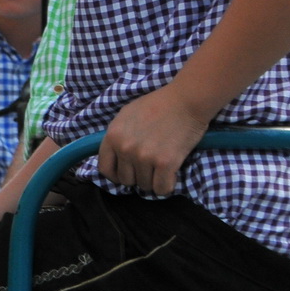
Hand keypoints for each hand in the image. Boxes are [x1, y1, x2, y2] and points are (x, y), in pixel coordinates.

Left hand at [97, 85, 211, 196]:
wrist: (185, 101)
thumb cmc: (157, 105)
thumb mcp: (125, 115)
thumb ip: (118, 136)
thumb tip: (116, 155)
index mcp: (112, 136)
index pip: (105, 168)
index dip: (116, 174)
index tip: (126, 173)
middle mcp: (125, 148)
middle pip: (126, 180)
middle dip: (137, 177)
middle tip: (149, 168)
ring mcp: (144, 157)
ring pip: (144, 186)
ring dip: (153, 181)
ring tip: (161, 168)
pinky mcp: (165, 163)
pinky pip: (161, 189)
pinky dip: (167, 186)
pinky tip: (171, 175)